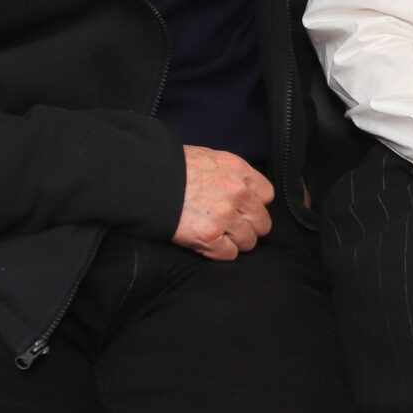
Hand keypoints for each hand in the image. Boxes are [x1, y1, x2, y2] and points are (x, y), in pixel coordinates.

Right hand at [176, 146, 272, 260]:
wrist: (146, 179)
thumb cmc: (173, 168)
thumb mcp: (208, 159)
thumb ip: (230, 174)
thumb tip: (242, 190)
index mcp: (239, 171)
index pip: (267, 195)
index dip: (254, 204)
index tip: (242, 209)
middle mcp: (238, 193)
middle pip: (262, 222)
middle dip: (248, 227)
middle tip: (230, 228)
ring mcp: (225, 216)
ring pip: (248, 241)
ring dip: (234, 242)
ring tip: (217, 236)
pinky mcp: (209, 236)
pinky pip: (230, 254)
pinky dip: (219, 252)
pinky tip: (207, 243)